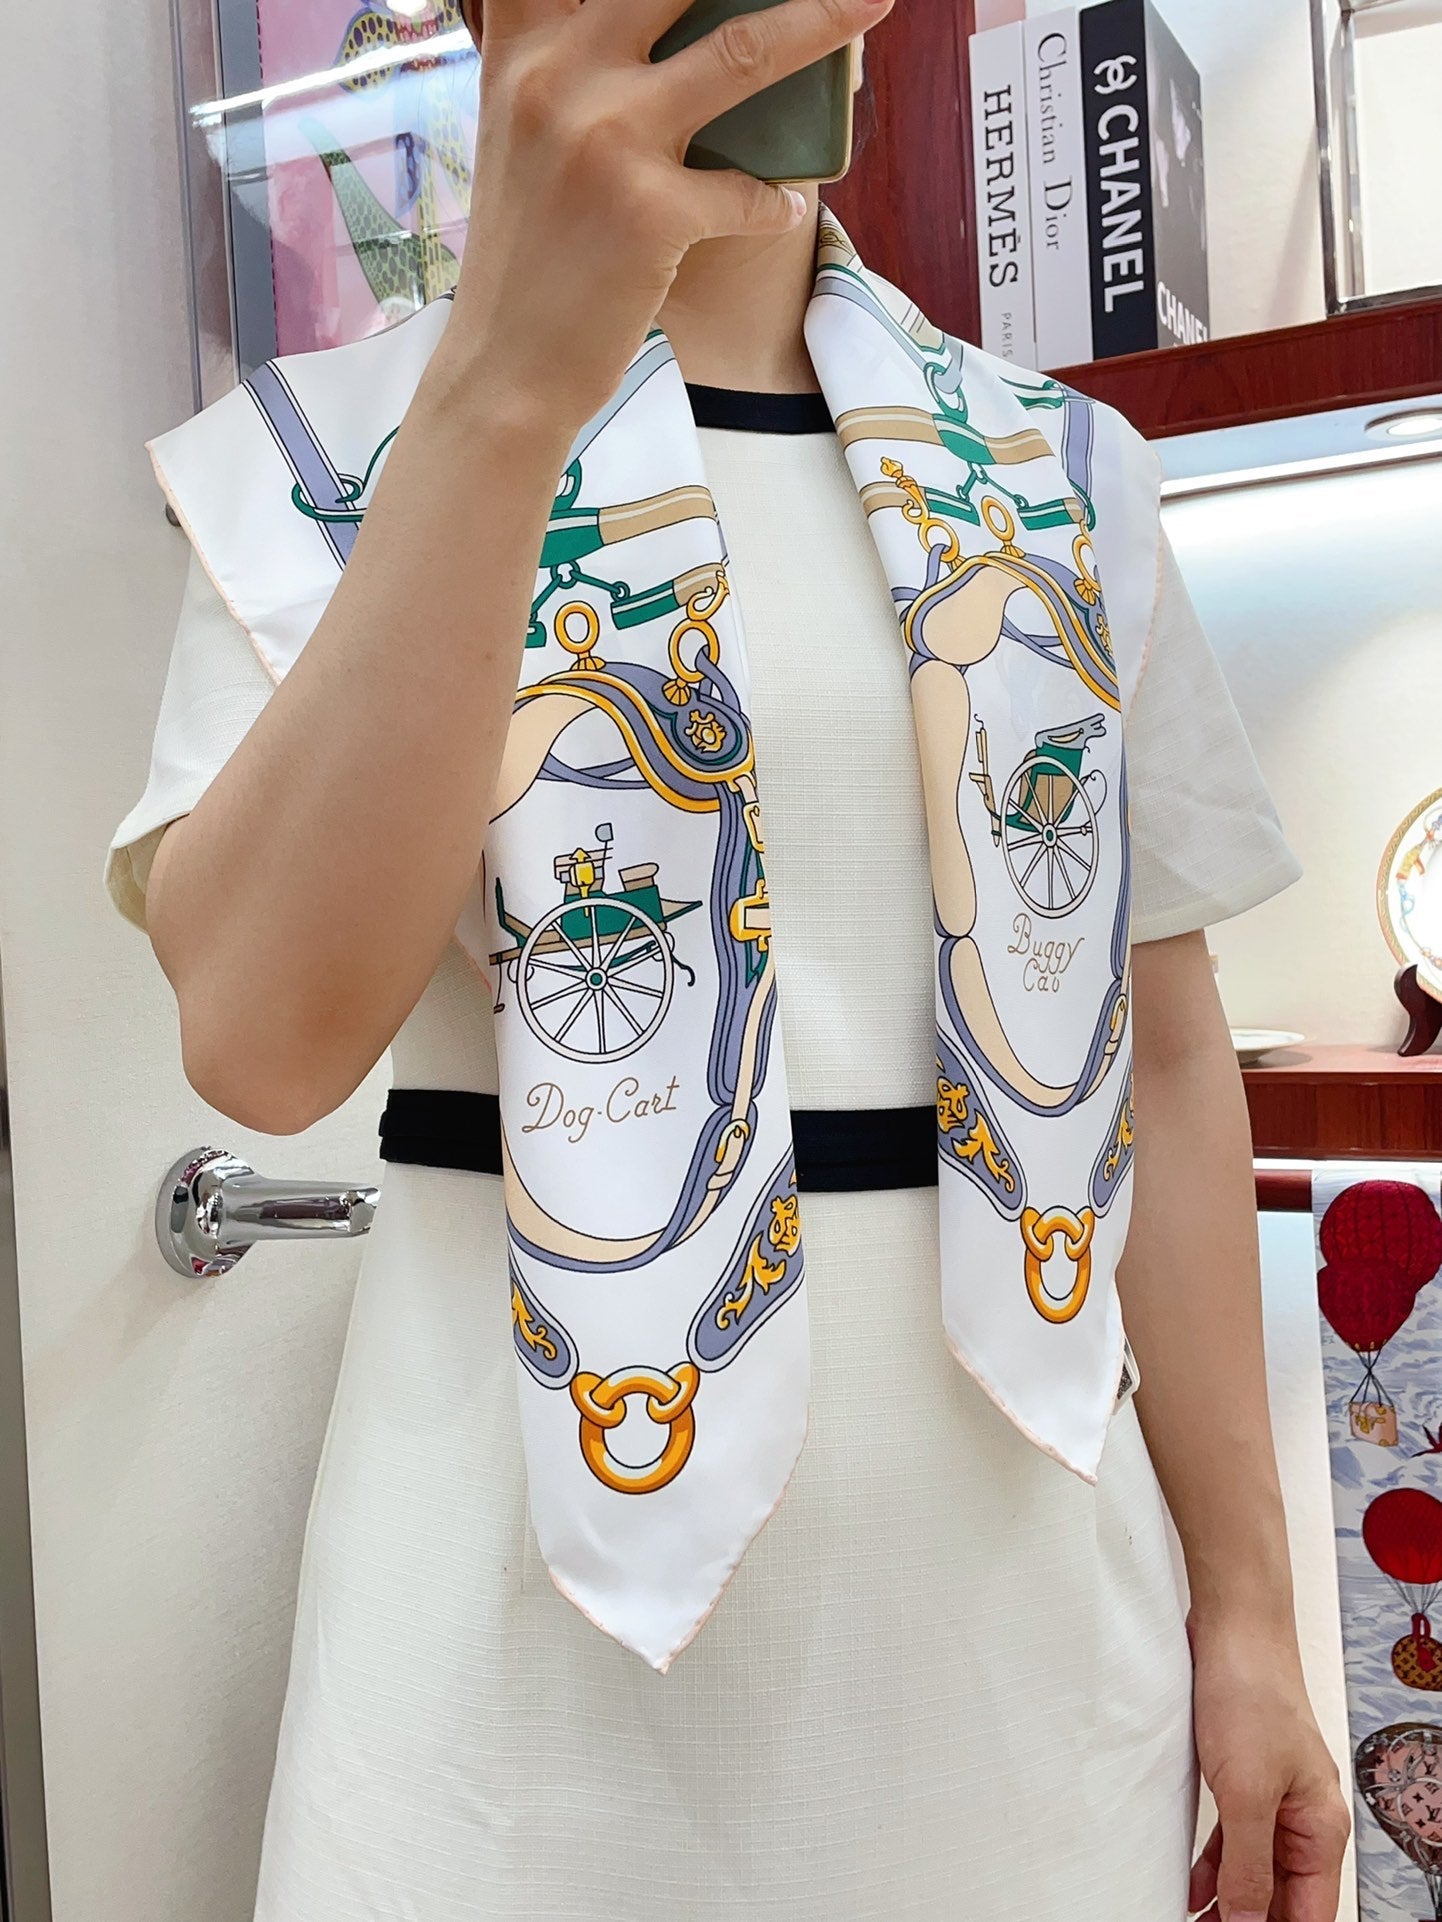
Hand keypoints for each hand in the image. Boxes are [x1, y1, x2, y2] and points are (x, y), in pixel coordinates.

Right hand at [444, 0, 891, 428]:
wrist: (506, 366)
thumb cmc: (529, 254)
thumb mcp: (523, 135)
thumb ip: (570, 67)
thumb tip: (666, 37)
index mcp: (523, 51)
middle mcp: (558, 78)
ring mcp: (605, 141)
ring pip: (740, 52)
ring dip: (820, 21)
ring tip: (871, 3)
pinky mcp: (649, 212)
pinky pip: (749, 190)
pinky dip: (775, 201)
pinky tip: (780, 208)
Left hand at [1188, 1612, 1349, 1920]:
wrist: (1233, 1626)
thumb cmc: (1251, 1692)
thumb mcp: (1246, 1791)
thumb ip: (1247, 1864)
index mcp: (1320, 1827)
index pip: (1308, 1911)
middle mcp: (1303, 1816)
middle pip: (1282, 1894)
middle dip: (1247, 1920)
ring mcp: (1273, 1795)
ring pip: (1256, 1868)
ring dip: (1228, 1899)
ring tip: (1196, 1921)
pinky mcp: (1243, 1775)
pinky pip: (1234, 1837)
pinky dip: (1216, 1864)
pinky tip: (1193, 1884)